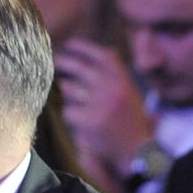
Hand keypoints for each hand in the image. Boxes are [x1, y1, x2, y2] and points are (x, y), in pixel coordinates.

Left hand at [55, 40, 153, 187]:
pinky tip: (77, 117)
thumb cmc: (129, 118)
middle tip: (55, 62)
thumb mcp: (130, 90)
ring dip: (66, 90)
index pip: (98, 54)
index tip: (69, 45)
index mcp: (122, 78)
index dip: (82, 47)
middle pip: (79, 67)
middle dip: (63, 62)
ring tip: (69, 94)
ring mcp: (99, 103)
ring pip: (69, 88)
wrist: (136, 148)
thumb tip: (107, 50)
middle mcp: (111, 87)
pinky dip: (70, 114)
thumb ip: (118, 72)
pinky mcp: (89, 120)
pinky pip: (68, 110)